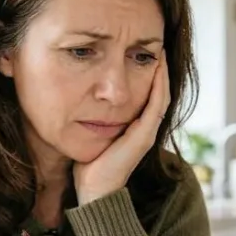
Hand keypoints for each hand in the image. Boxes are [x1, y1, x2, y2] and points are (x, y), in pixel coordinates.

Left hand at [74, 52, 170, 205]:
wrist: (94, 191)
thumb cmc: (88, 165)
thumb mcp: (88, 132)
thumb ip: (88, 116)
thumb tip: (73, 94)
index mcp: (135, 127)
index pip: (148, 93)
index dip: (148, 72)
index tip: (140, 50)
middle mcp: (145, 128)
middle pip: (158, 91)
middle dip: (157, 67)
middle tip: (155, 44)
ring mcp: (147, 131)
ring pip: (162, 94)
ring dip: (162, 71)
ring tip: (160, 50)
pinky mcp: (145, 136)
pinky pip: (157, 104)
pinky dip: (159, 84)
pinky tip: (157, 66)